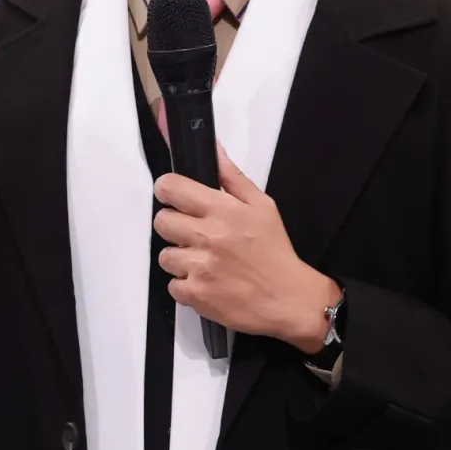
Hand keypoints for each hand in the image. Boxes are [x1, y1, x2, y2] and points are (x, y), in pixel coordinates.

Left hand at [153, 141, 340, 350]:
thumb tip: (214, 150)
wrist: (289, 299)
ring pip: (165, 256)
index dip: (168, 190)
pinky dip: (187, 285)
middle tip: (194, 234)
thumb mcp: (263, 206)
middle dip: (174, 226)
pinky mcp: (196, 294)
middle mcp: (208, 236)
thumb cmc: (276, 253)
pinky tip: (208, 282)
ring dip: (181, 259)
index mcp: (222, 210)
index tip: (174, 197)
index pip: (171, 188)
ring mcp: (200, 267)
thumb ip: (232, 177)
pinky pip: (173, 285)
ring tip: (205, 261)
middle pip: (161, 222)